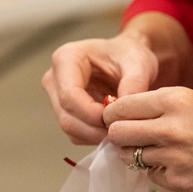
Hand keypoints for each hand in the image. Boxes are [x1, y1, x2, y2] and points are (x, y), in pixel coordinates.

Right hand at [42, 35, 158, 144]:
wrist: (127, 61)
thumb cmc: (129, 55)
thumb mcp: (138, 62)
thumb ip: (134, 83)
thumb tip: (124, 112)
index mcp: (65, 58)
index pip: (69, 95)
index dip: (92, 113)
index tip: (116, 119)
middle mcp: (54, 80)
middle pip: (67, 117)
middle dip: (95, 129)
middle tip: (122, 128)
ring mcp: (56, 99)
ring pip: (71, 129)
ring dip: (96, 135)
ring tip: (120, 127)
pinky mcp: (65, 114)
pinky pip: (76, 135)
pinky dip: (95, 136)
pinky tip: (113, 127)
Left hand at [103, 87, 192, 191]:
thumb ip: (163, 106)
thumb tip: (125, 113)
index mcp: (175, 100)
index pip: (122, 106)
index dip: (113, 114)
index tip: (115, 120)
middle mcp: (170, 127)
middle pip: (117, 133)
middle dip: (118, 137)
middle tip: (129, 139)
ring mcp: (174, 157)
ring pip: (131, 157)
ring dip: (138, 156)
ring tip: (160, 152)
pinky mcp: (179, 181)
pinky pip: (152, 176)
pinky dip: (160, 173)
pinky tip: (180, 167)